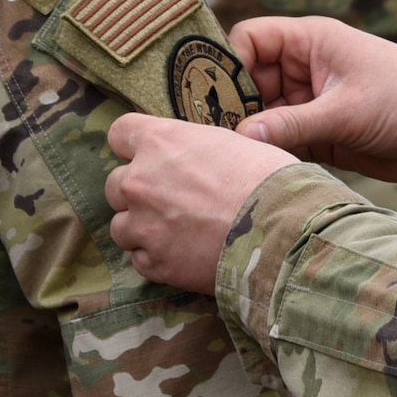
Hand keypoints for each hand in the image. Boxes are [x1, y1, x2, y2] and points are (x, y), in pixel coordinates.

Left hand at [105, 115, 294, 289]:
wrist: (281, 231)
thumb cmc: (268, 179)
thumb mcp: (233, 143)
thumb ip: (196, 150)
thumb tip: (195, 159)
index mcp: (160, 141)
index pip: (119, 133)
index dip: (133, 145)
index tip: (148, 155)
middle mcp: (140, 180)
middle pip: (114, 184)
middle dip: (138, 192)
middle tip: (172, 199)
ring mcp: (143, 225)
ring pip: (121, 226)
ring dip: (143, 228)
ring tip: (179, 232)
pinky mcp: (154, 263)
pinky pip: (140, 259)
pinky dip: (157, 257)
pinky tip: (186, 254)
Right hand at [231, 15, 396, 181]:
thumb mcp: (346, 111)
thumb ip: (291, 123)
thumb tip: (239, 136)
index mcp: (310, 43)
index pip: (250, 38)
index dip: (229, 63)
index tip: (216, 97)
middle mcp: (303, 69)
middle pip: (247, 80)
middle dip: (232, 106)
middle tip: (213, 137)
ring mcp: (308, 102)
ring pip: (260, 114)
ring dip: (249, 135)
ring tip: (231, 159)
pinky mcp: (317, 134)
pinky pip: (279, 140)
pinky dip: (268, 153)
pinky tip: (256, 170)